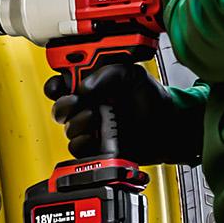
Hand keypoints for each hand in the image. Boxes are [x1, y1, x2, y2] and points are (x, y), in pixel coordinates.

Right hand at [46, 64, 202, 165]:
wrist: (168, 127)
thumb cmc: (152, 99)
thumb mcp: (131, 74)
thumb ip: (107, 74)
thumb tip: (83, 87)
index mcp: (92, 85)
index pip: (62, 84)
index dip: (56, 85)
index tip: (59, 86)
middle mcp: (88, 106)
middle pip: (59, 107)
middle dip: (65, 105)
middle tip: (78, 101)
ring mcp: (91, 128)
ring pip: (68, 128)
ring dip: (79, 122)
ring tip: (97, 116)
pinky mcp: (96, 148)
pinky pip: (77, 148)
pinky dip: (83, 142)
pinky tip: (96, 136)